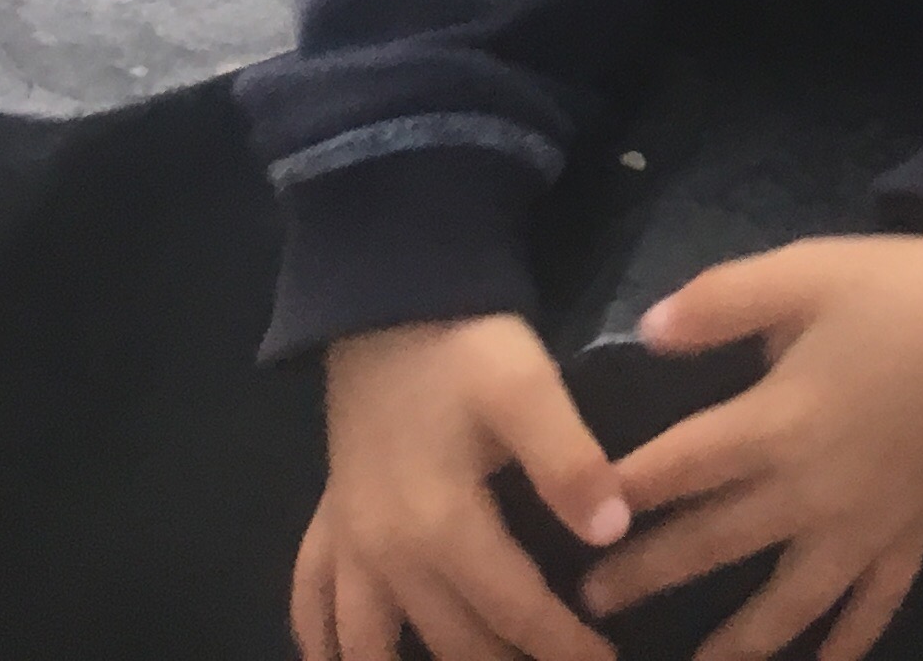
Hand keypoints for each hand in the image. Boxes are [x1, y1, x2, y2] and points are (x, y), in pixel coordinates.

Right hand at [297, 313, 630, 660]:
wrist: (384, 297)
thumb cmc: (462, 346)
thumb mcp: (528, 387)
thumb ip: (569, 462)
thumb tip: (612, 531)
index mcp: (442, 528)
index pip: (515, 613)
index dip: (564, 647)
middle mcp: (388, 553)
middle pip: (452, 642)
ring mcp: (350, 541)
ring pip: (370, 641)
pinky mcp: (329, 518)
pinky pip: (310, 598)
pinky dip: (321, 639)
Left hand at [584, 225, 922, 660]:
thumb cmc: (894, 288)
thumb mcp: (799, 270)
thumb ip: (717, 303)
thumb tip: (643, 333)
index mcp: (779, 421)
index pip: (681, 467)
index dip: (621, 492)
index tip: (572, 519)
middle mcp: (814, 489)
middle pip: (717, 542)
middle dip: (650, 574)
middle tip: (590, 606)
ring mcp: (867, 523)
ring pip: (792, 600)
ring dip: (740, 642)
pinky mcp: (913, 534)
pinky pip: (876, 605)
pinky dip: (850, 644)